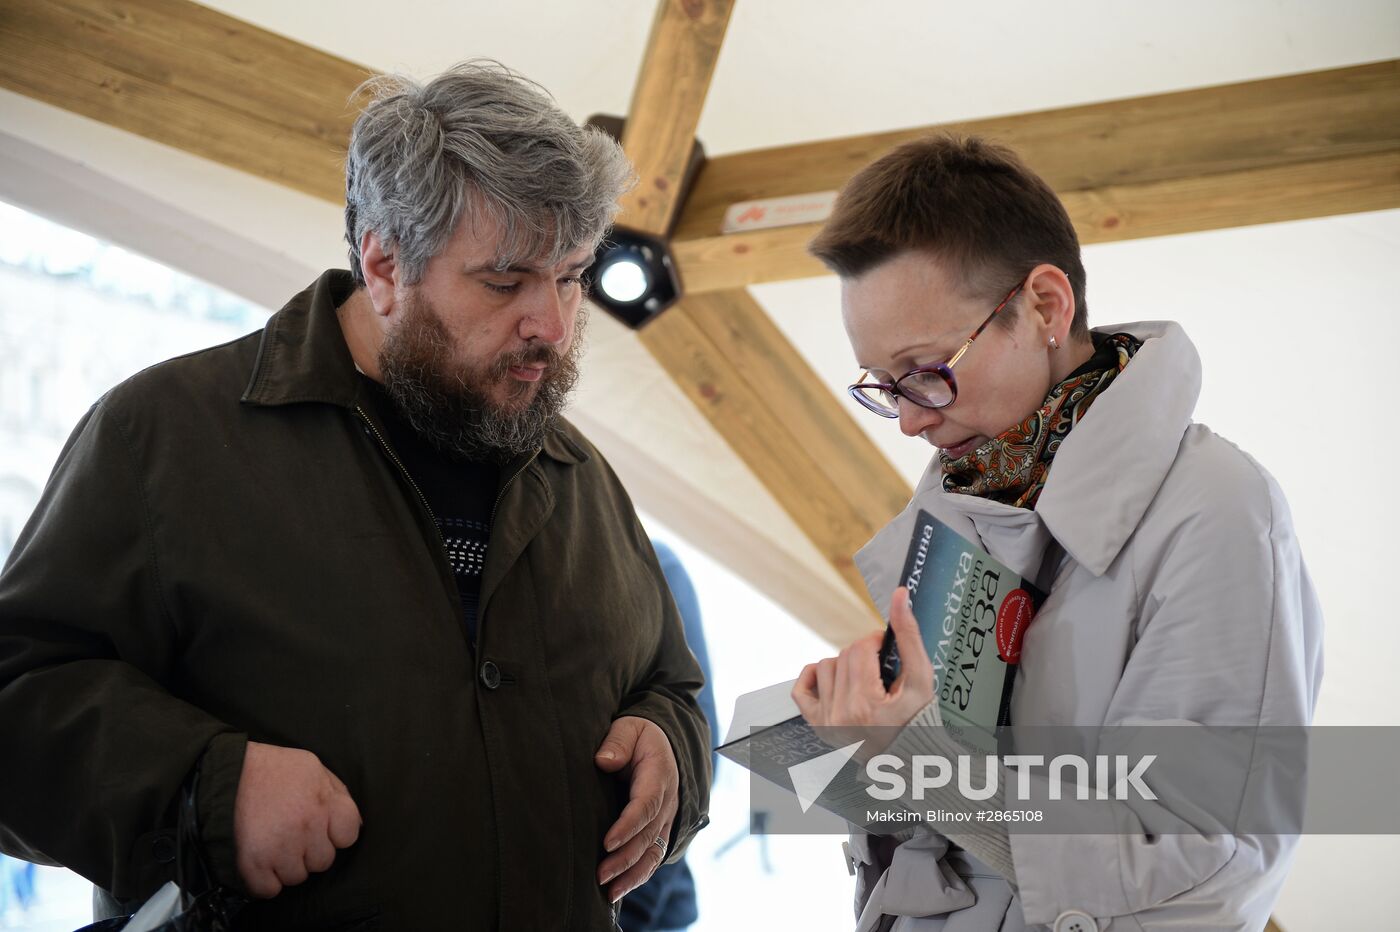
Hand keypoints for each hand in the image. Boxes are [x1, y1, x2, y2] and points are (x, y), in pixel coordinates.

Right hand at [233, 741, 362, 897]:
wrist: (227, 772)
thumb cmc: (274, 769)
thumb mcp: (314, 769)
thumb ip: (339, 795)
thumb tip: (357, 826)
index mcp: (326, 803)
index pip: (349, 836)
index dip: (336, 834)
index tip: (321, 828)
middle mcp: (307, 827)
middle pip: (323, 861)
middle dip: (310, 851)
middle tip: (292, 833)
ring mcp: (281, 847)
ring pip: (298, 877)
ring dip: (287, 865)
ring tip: (274, 842)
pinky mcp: (254, 863)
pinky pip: (269, 890)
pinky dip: (265, 881)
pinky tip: (261, 860)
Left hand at [594, 716, 679, 903]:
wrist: (662, 743)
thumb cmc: (639, 737)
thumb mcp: (629, 728)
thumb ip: (617, 742)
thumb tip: (603, 761)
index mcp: (660, 774)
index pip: (647, 804)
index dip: (628, 825)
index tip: (607, 842)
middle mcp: (667, 801)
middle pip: (649, 835)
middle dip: (625, 858)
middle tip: (599, 875)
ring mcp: (666, 818)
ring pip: (654, 852)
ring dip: (632, 874)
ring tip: (609, 892)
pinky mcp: (660, 829)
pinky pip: (653, 856)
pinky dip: (638, 875)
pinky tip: (619, 890)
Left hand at [792, 587, 934, 753]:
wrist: (907, 758)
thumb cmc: (918, 720)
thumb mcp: (921, 679)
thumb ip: (910, 636)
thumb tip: (900, 595)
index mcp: (866, 704)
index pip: (860, 649)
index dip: (874, 641)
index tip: (886, 648)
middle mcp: (841, 715)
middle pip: (844, 656)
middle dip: (862, 654)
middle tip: (880, 666)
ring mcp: (826, 723)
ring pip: (824, 667)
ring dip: (843, 665)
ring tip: (864, 678)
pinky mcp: (817, 726)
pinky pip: (800, 690)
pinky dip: (814, 678)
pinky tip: (833, 680)